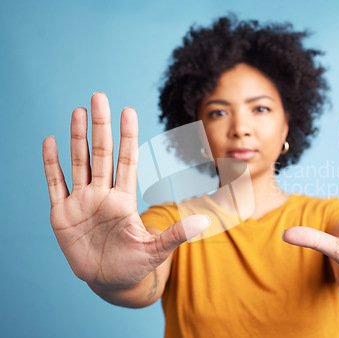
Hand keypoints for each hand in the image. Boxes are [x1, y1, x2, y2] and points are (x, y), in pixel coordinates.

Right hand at [42, 92, 209, 288]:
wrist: (110, 281)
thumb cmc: (135, 264)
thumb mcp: (156, 250)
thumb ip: (176, 234)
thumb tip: (206, 222)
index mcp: (124, 201)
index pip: (126, 161)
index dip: (127, 137)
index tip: (129, 111)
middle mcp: (102, 195)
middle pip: (101, 154)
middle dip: (100, 126)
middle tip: (100, 96)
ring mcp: (81, 203)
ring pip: (79, 163)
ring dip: (77, 138)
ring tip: (78, 111)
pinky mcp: (62, 215)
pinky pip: (56, 185)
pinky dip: (51, 165)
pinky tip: (50, 141)